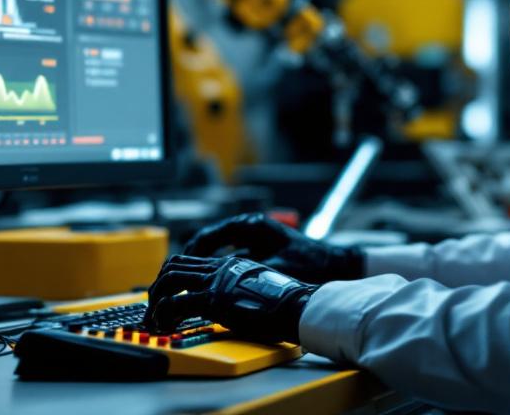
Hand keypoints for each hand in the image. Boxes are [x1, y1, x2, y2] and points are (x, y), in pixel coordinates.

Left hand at [144, 255, 316, 344]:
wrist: (298, 305)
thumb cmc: (286, 303)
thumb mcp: (259, 287)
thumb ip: (240, 289)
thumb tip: (231, 303)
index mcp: (230, 264)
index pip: (190, 261)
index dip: (172, 276)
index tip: (165, 293)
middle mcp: (220, 268)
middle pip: (174, 266)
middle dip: (157, 286)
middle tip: (153, 306)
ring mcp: (216, 282)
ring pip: (169, 279)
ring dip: (155, 299)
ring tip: (154, 317)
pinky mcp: (214, 300)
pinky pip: (176, 303)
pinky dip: (164, 314)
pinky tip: (164, 325)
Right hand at [183, 212, 364, 283]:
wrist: (334, 263)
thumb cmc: (310, 263)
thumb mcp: (277, 268)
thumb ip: (249, 272)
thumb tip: (222, 281)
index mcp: (251, 225)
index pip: (210, 235)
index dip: (192, 253)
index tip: (179, 268)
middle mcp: (249, 227)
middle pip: (209, 240)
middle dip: (192, 259)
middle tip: (175, 277)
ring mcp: (252, 236)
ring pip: (216, 247)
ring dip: (202, 263)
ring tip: (187, 282)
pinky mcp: (257, 247)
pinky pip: (228, 254)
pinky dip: (216, 266)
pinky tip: (209, 284)